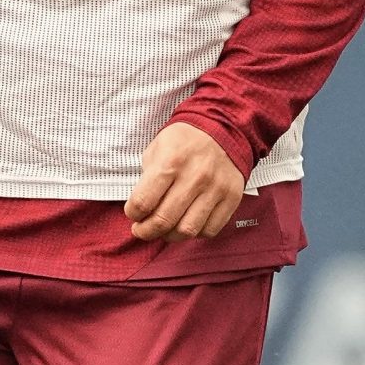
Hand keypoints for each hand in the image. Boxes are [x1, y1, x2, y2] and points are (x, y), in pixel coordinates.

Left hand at [126, 121, 246, 241]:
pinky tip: (187, 222)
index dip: (132, 214)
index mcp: (171, 162)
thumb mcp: (157, 148)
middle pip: (163, 221)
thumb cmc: (184, 141)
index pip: (143, 203)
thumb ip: (147, 178)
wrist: (223, 129)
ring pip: (187, 230)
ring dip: (170, 236)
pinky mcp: (231, 198)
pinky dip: (195, 233)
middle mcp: (194, 177)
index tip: (133, 213)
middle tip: (142, 229)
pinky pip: (210, 230)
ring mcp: (215, 189)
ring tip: (165, 229)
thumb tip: (141, 209)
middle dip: (146, 231)